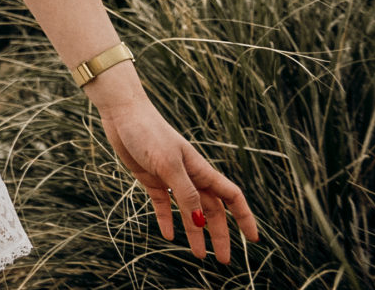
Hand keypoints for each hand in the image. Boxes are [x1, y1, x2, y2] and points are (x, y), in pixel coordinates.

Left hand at [96, 93, 259, 262]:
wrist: (122, 113)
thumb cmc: (148, 132)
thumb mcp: (169, 165)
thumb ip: (185, 193)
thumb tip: (200, 221)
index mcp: (201, 170)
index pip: (231, 197)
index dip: (244, 218)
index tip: (253, 239)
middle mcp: (189, 176)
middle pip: (211, 211)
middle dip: (219, 235)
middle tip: (222, 260)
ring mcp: (170, 178)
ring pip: (188, 211)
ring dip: (194, 232)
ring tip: (198, 255)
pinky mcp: (151, 178)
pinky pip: (163, 204)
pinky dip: (166, 219)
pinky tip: (167, 235)